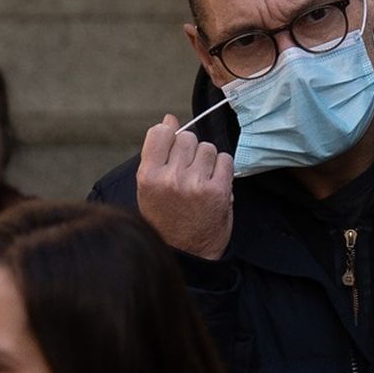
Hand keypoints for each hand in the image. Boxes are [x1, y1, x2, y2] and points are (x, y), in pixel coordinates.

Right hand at [135, 113, 233, 259]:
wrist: (187, 254)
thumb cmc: (166, 219)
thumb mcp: (149, 188)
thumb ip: (157, 153)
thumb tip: (169, 118)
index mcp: (148, 176)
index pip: (161, 132)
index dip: (170, 135)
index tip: (173, 147)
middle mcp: (170, 178)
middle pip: (187, 137)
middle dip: (190, 150)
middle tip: (188, 170)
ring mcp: (195, 184)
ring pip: (207, 147)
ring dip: (207, 159)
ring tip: (200, 179)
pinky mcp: (218, 191)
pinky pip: (225, 160)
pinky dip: (222, 168)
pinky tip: (214, 182)